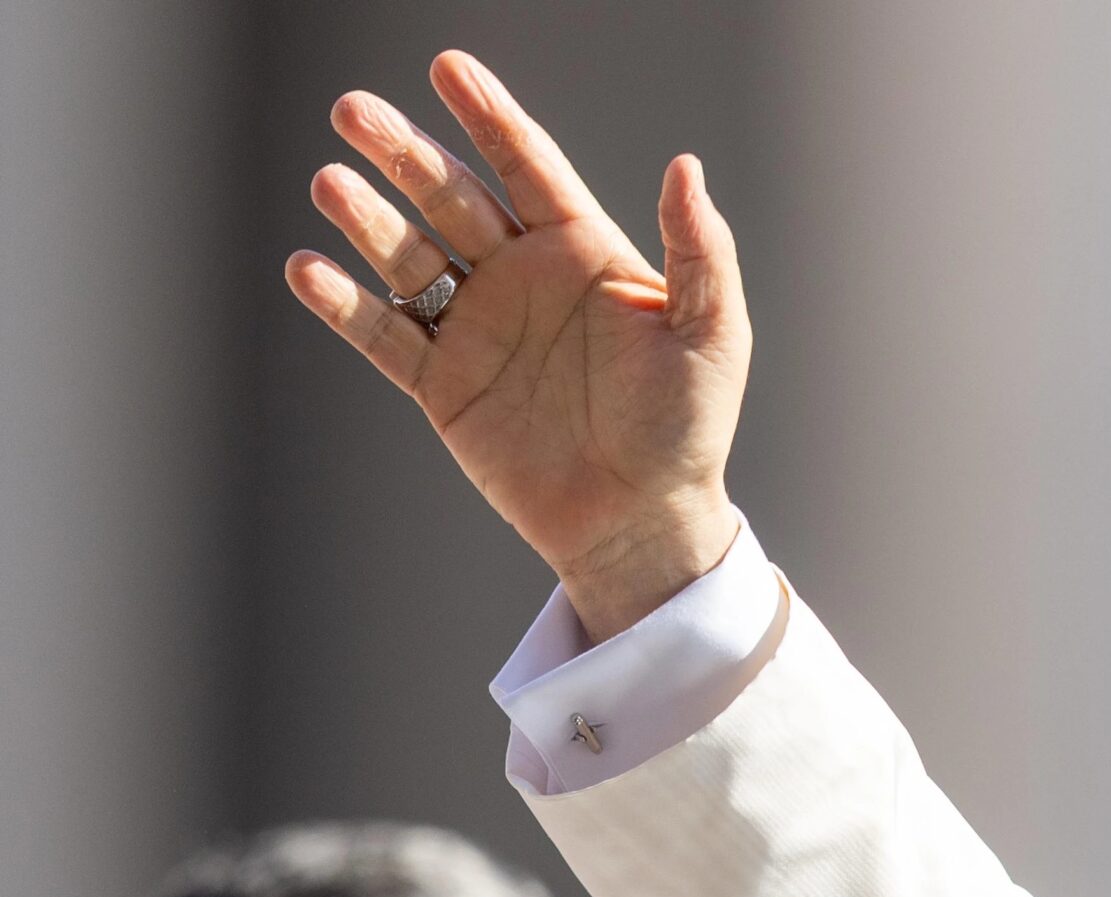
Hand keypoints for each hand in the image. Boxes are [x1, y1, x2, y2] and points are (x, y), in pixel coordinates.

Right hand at [285, 52, 749, 640]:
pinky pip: (384, 335)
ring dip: (368, 219)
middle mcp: (521, 280)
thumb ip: (698, 249)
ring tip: (331, 182)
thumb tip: (686, 165)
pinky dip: (343, 304)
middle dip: (403, 153)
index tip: (447, 66)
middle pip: (451, 198)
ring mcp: (478, 329)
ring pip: (409, 256)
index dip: (488, 115)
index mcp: (582, 254)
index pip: (527, 165)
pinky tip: (306, 268)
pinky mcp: (445, 386)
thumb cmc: (687, 429)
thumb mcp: (711, 334)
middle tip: (351, 110)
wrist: (642, 521)